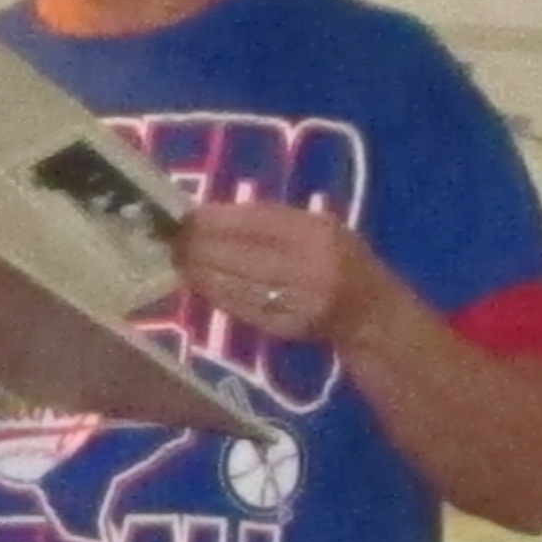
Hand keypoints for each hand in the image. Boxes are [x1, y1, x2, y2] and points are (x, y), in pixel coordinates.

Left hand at [177, 202, 377, 344]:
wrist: (371, 312)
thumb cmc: (342, 258)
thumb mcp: (322, 226)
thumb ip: (273, 219)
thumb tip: (211, 214)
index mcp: (318, 234)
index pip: (255, 223)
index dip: (214, 220)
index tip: (185, 216)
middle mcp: (308, 267)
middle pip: (238, 254)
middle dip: (198, 246)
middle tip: (171, 239)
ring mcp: (295, 301)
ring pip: (233, 283)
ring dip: (199, 271)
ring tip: (178, 259)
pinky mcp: (283, 326)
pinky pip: (238, 307)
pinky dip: (213, 293)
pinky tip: (198, 282)